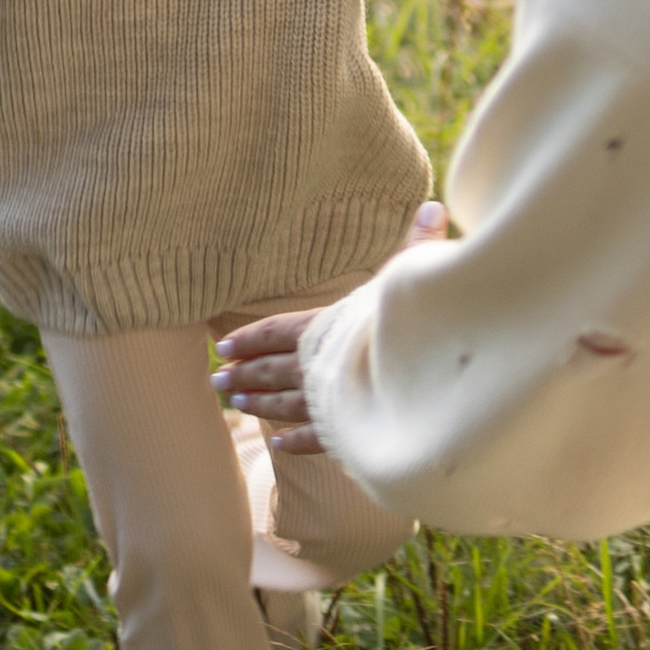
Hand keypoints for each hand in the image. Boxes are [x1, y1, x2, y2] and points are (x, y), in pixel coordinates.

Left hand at [216, 203, 448, 455]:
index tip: (224, 346)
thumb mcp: (412, 278)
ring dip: (259, 405)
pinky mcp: (344, 433)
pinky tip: (278, 444)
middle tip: (217, 380)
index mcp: (324, 328)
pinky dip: (294, 441)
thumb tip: (432, 205)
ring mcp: (328, 403)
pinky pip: (312, 438)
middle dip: (243, 374)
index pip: (276, 331)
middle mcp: (316, 366)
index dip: (249, 338)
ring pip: (285, 404)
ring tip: (236, 407)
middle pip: (271, 370)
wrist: (420, 387)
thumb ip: (416, 246)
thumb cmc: (411, 325)